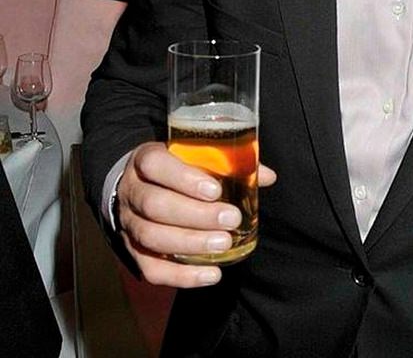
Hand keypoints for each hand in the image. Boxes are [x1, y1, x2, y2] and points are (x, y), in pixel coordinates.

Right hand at [116, 142, 275, 287]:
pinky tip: (211, 274)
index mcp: (145, 160)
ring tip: (223, 245)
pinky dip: (181, 276)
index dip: (183, 178)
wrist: (138, 185)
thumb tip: (266, 176)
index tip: (215, 191)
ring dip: (190, 244)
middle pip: (155, 205)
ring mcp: (127, 224)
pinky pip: (151, 269)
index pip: (156, 164)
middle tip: (231, 220)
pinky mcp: (131, 252)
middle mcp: (131, 191)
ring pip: (151, 237)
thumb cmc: (174, 169)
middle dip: (195, 216)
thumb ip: (226, 162)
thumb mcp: (191, 155)